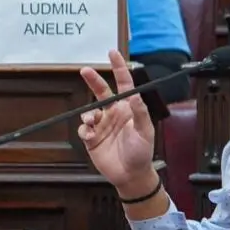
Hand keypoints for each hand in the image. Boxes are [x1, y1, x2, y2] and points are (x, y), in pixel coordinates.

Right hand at [77, 50, 158, 196]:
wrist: (130, 176)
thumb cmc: (142, 153)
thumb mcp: (145, 132)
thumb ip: (139, 113)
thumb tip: (132, 95)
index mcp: (127, 110)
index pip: (123, 84)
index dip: (118, 68)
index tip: (112, 53)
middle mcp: (113, 114)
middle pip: (101, 92)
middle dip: (93, 80)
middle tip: (84, 70)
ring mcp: (102, 125)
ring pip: (89, 111)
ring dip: (89, 114)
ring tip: (93, 122)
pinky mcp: (92, 138)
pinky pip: (84, 129)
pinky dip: (85, 131)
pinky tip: (92, 137)